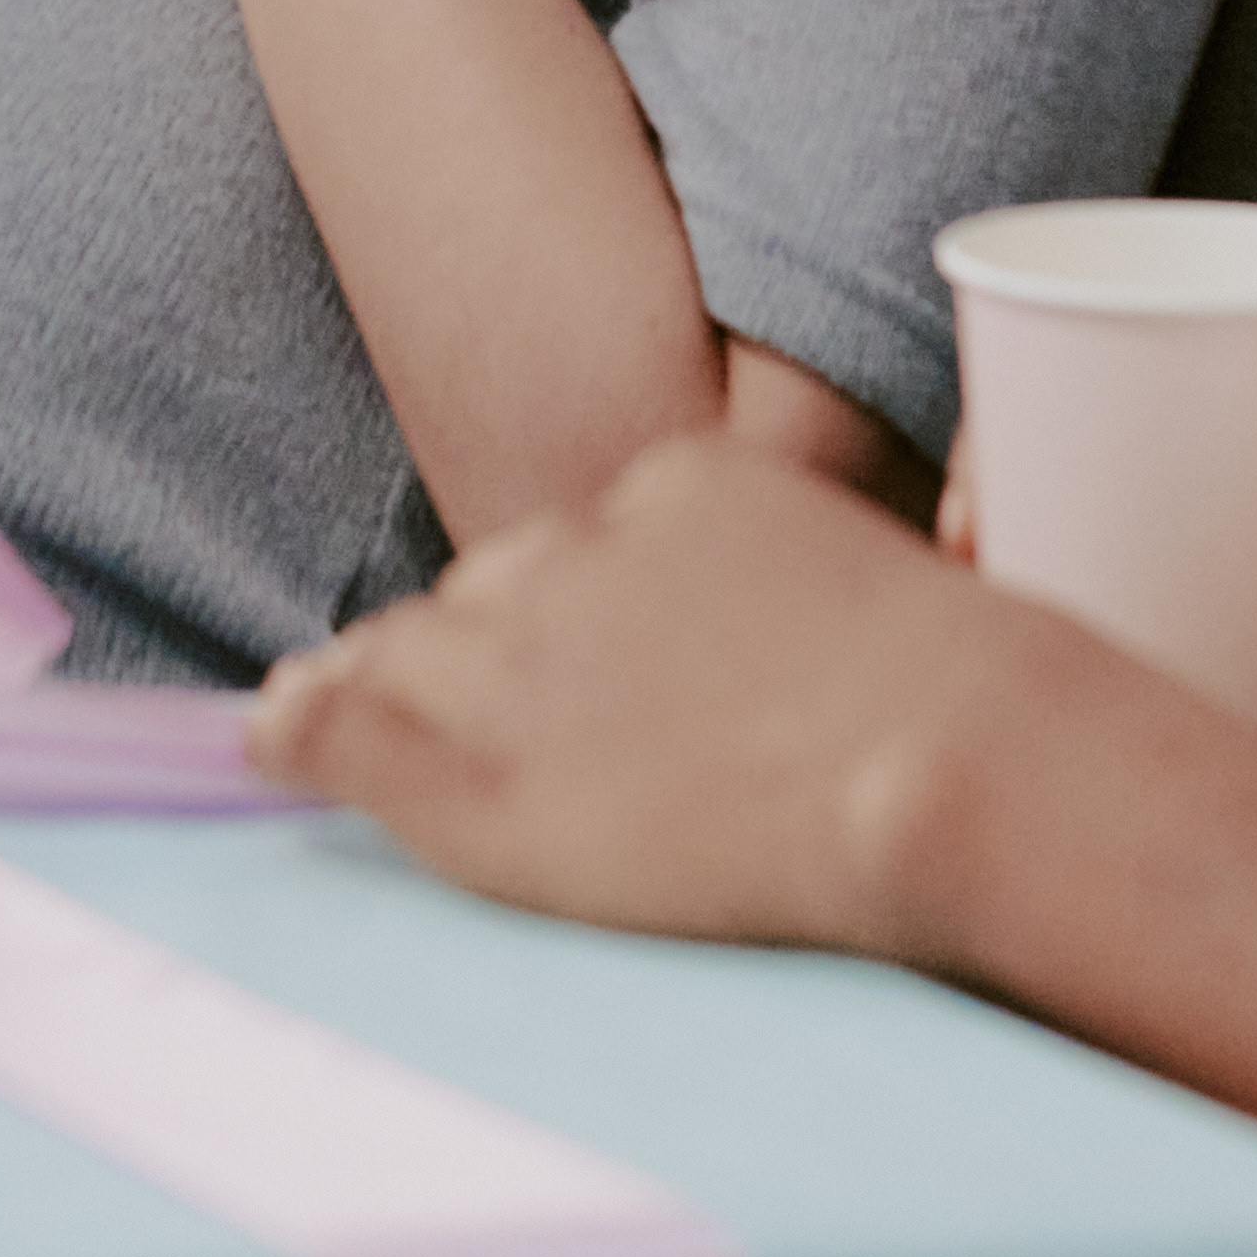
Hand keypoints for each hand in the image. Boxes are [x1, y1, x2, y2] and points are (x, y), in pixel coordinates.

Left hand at [254, 433, 1106, 964]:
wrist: (957, 764)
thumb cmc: (986, 709)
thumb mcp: (895, 599)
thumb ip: (812, 589)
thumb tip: (834, 604)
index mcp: (689, 492)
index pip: (580, 548)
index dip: (578, 624)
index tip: (616, 677)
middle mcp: (581, 554)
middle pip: (488, 596)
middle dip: (496, 660)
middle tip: (558, 741)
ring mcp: (520, 657)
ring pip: (413, 657)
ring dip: (401, 699)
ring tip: (377, 739)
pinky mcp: (475, 762)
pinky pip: (344, 728)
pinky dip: (303, 735)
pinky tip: (270, 743)